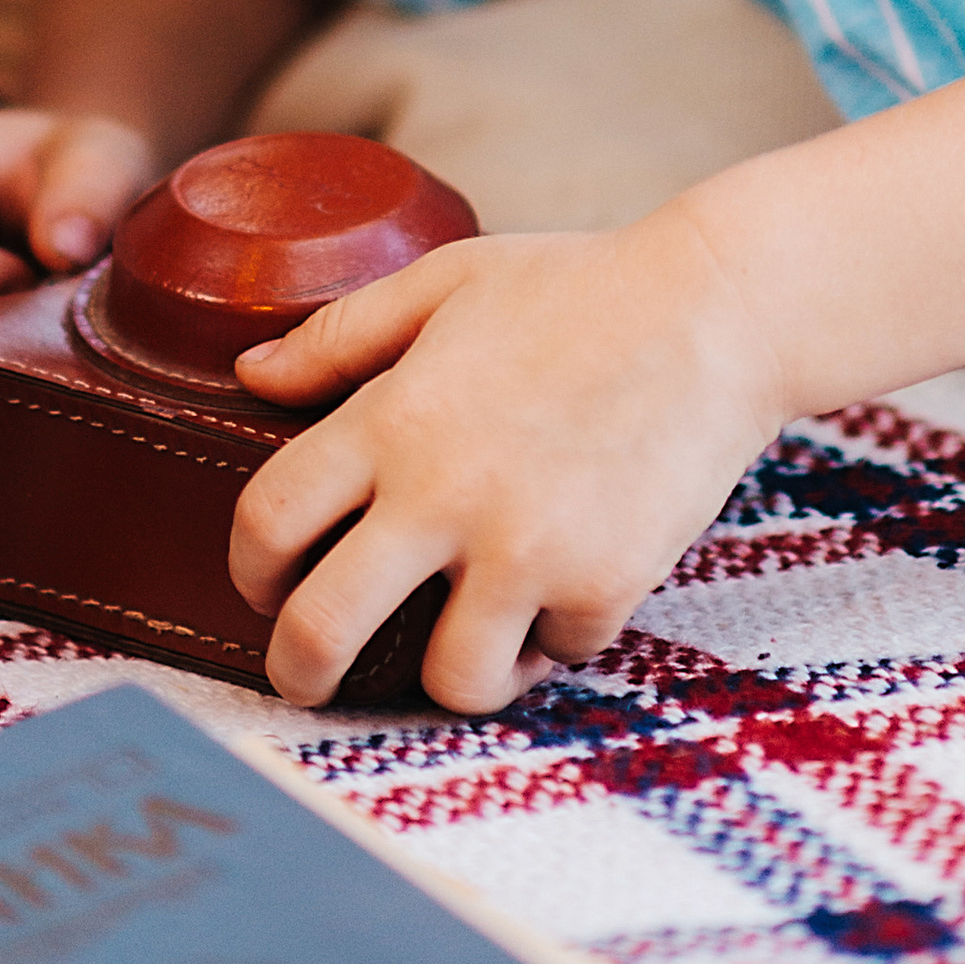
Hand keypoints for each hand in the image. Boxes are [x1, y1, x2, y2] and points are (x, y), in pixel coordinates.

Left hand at [227, 204, 785, 713]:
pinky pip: (555, 652)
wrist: (715, 311)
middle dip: (298, 672)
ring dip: (449, 670)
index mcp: (393, 418)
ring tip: (462, 641)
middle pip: (323, 630)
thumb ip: (342, 334)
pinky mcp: (603, 584)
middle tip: (307, 676)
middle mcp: (445, 495)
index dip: (249, 567)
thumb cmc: (576, 287)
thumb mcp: (447, 282)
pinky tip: (564, 584)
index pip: (269, 519)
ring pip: (448, 681)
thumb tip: (250, 376)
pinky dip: (555, 633)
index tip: (266, 582)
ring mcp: (527, 550)